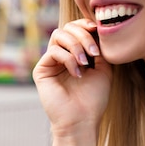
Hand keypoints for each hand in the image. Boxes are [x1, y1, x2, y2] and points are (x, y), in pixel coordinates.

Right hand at [32, 19, 111, 139]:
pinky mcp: (41, 70)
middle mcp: (61, 56)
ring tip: (86, 62)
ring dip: (76, 45)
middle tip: (94, 52)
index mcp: (74, 55)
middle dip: (83, 35)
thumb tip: (97, 30)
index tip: (98, 29)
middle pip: (67, 28)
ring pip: (58, 35)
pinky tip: (77, 73)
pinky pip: (53, 51)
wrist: (82, 120)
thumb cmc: (93, 99)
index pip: (75, 30)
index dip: (85, 25)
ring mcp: (50, 62)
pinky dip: (68, 59)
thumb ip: (99, 50)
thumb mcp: (103, 69)